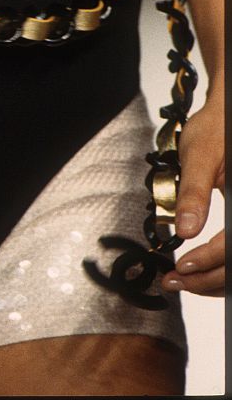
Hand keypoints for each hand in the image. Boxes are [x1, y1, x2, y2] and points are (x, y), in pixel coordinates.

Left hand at [160, 93, 224, 296]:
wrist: (225, 117)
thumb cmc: (215, 130)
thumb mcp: (199, 156)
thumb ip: (193, 193)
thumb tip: (185, 229)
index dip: (208, 260)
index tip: (181, 265)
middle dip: (208, 279)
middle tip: (174, 281)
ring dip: (214, 280)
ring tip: (182, 282)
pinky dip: (221, 269)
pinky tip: (199, 272)